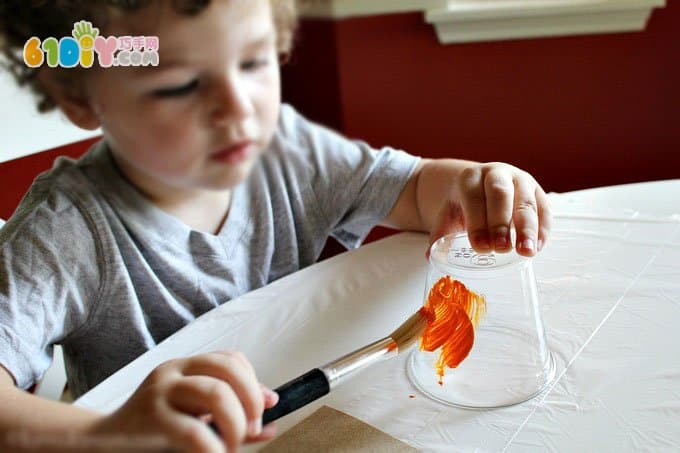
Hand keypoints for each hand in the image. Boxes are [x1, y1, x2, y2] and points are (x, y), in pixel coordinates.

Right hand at [87, 351, 278, 452]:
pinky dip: (215, 448)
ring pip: (217, 393)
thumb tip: (271, 423)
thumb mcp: (192, 419)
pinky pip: (195, 431)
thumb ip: (229, 418)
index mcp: (185, 367)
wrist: (98, 445)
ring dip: (236, 424)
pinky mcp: (151, 419)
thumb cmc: (150, 434)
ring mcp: (160, 392)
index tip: (262, 410)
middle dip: (251, 400)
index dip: (254, 382)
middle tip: (252, 429)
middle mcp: (173, 371)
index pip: (231, 359)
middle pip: (228, 369)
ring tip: (230, 446)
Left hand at [428, 162, 551, 256]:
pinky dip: (542, 229)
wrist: (481, 183)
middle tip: (501, 249)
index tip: (479, 247)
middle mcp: (497, 174)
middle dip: (501, 222)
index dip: (477, 222)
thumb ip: (439, 234)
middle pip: (501, 194)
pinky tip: (537, 247)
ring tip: (526, 252)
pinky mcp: (537, 192)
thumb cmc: (464, 204)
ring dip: (528, 228)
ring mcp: (520, 180)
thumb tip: (430, 257)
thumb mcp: (448, 214)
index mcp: (470, 178)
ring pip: (526, 201)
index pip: (473, 198)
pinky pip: (543, 209)